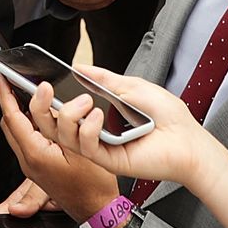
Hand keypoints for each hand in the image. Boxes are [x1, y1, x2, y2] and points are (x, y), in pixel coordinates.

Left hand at [0, 73, 121, 220]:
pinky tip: (46, 118)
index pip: (12, 117)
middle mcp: (28, 161)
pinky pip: (29, 141)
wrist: (98, 210)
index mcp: (34, 153)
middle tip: (15, 83)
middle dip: (11, 101)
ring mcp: (32, 167)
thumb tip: (46, 96)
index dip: (6, 94)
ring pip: (18, 133)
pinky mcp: (40, 169)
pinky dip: (32, 125)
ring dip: (22, 113)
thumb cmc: (93, 185)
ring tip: (32, 96)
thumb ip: (59, 120)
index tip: (2, 78)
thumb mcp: (79, 145)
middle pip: (11, 124)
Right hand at [37, 66, 221, 191]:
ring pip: (64, 137)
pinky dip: (88, 130)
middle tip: (43, 88)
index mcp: (96, 114)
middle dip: (41, 107)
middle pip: (53, 125)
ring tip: (84, 101)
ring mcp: (99, 147)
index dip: (44, 98)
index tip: (39, 81)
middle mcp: (93, 132)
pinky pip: (87, 147)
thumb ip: (104, 78)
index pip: (61, 108)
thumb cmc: (167, 116)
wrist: (189, 140)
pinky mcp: (109, 160)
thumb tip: (79, 67)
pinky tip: (98, 116)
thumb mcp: (133, 87)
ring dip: (67, 116)